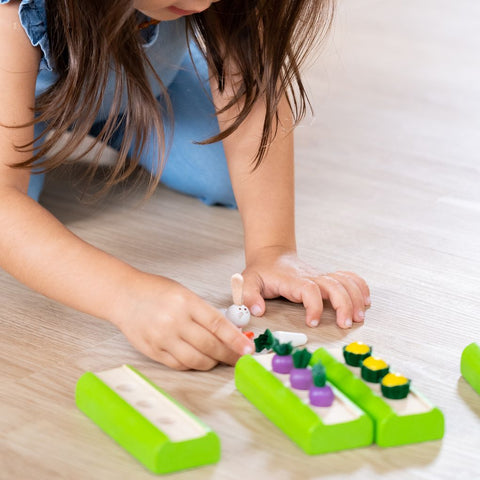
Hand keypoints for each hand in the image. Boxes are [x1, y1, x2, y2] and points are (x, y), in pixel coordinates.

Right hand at [110, 273, 254, 369]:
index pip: (218, 325)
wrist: (123, 295)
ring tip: (219, 359)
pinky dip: (193, 364)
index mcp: (186, 302)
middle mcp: (174, 321)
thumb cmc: (155, 291)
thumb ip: (204, 312)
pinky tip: (199, 359)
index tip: (247, 348)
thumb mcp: (184, 294)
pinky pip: (179, 364)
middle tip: (238, 358)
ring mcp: (162, 338)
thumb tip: (229, 332)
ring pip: (195, 360)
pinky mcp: (152, 351)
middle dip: (228, 355)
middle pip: (209, 345)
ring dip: (212, 362)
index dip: (235, 340)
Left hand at [242, 247, 370, 328]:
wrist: (272, 255)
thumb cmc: (262, 271)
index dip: (314, 306)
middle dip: (344, 304)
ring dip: (355, 298)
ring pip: (344, 282)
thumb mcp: (247, 281)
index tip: (312, 322)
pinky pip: (348, 278)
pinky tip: (366, 300)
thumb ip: (248, 295)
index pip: (309, 290)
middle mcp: (311, 277)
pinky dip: (360, 286)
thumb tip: (258, 310)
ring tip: (358, 317)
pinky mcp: (326, 278)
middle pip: (334, 285)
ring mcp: (320, 276)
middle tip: (346, 323)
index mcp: (292, 280)